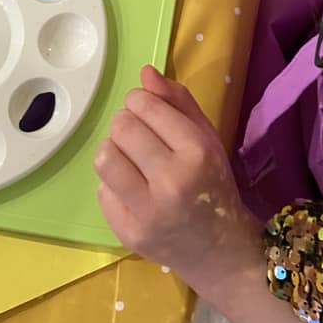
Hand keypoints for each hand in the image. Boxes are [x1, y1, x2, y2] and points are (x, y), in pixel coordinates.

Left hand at [95, 66, 262, 288]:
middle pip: (121, 128)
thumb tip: (145, 72)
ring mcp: (148, 212)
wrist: (220, 249)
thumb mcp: (207, 136)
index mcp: (196, 151)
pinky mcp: (129, 234)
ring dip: (114, 151)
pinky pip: (102, 190)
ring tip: (131, 159)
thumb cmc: (214, 184)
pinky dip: (113, 184)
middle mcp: (172, 181)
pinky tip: (133, 189)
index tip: (145, 108)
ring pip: (104, 158)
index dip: (139, 101)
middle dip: (126, 123)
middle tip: (139, 136)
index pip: (146, 106)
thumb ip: (178, 101)